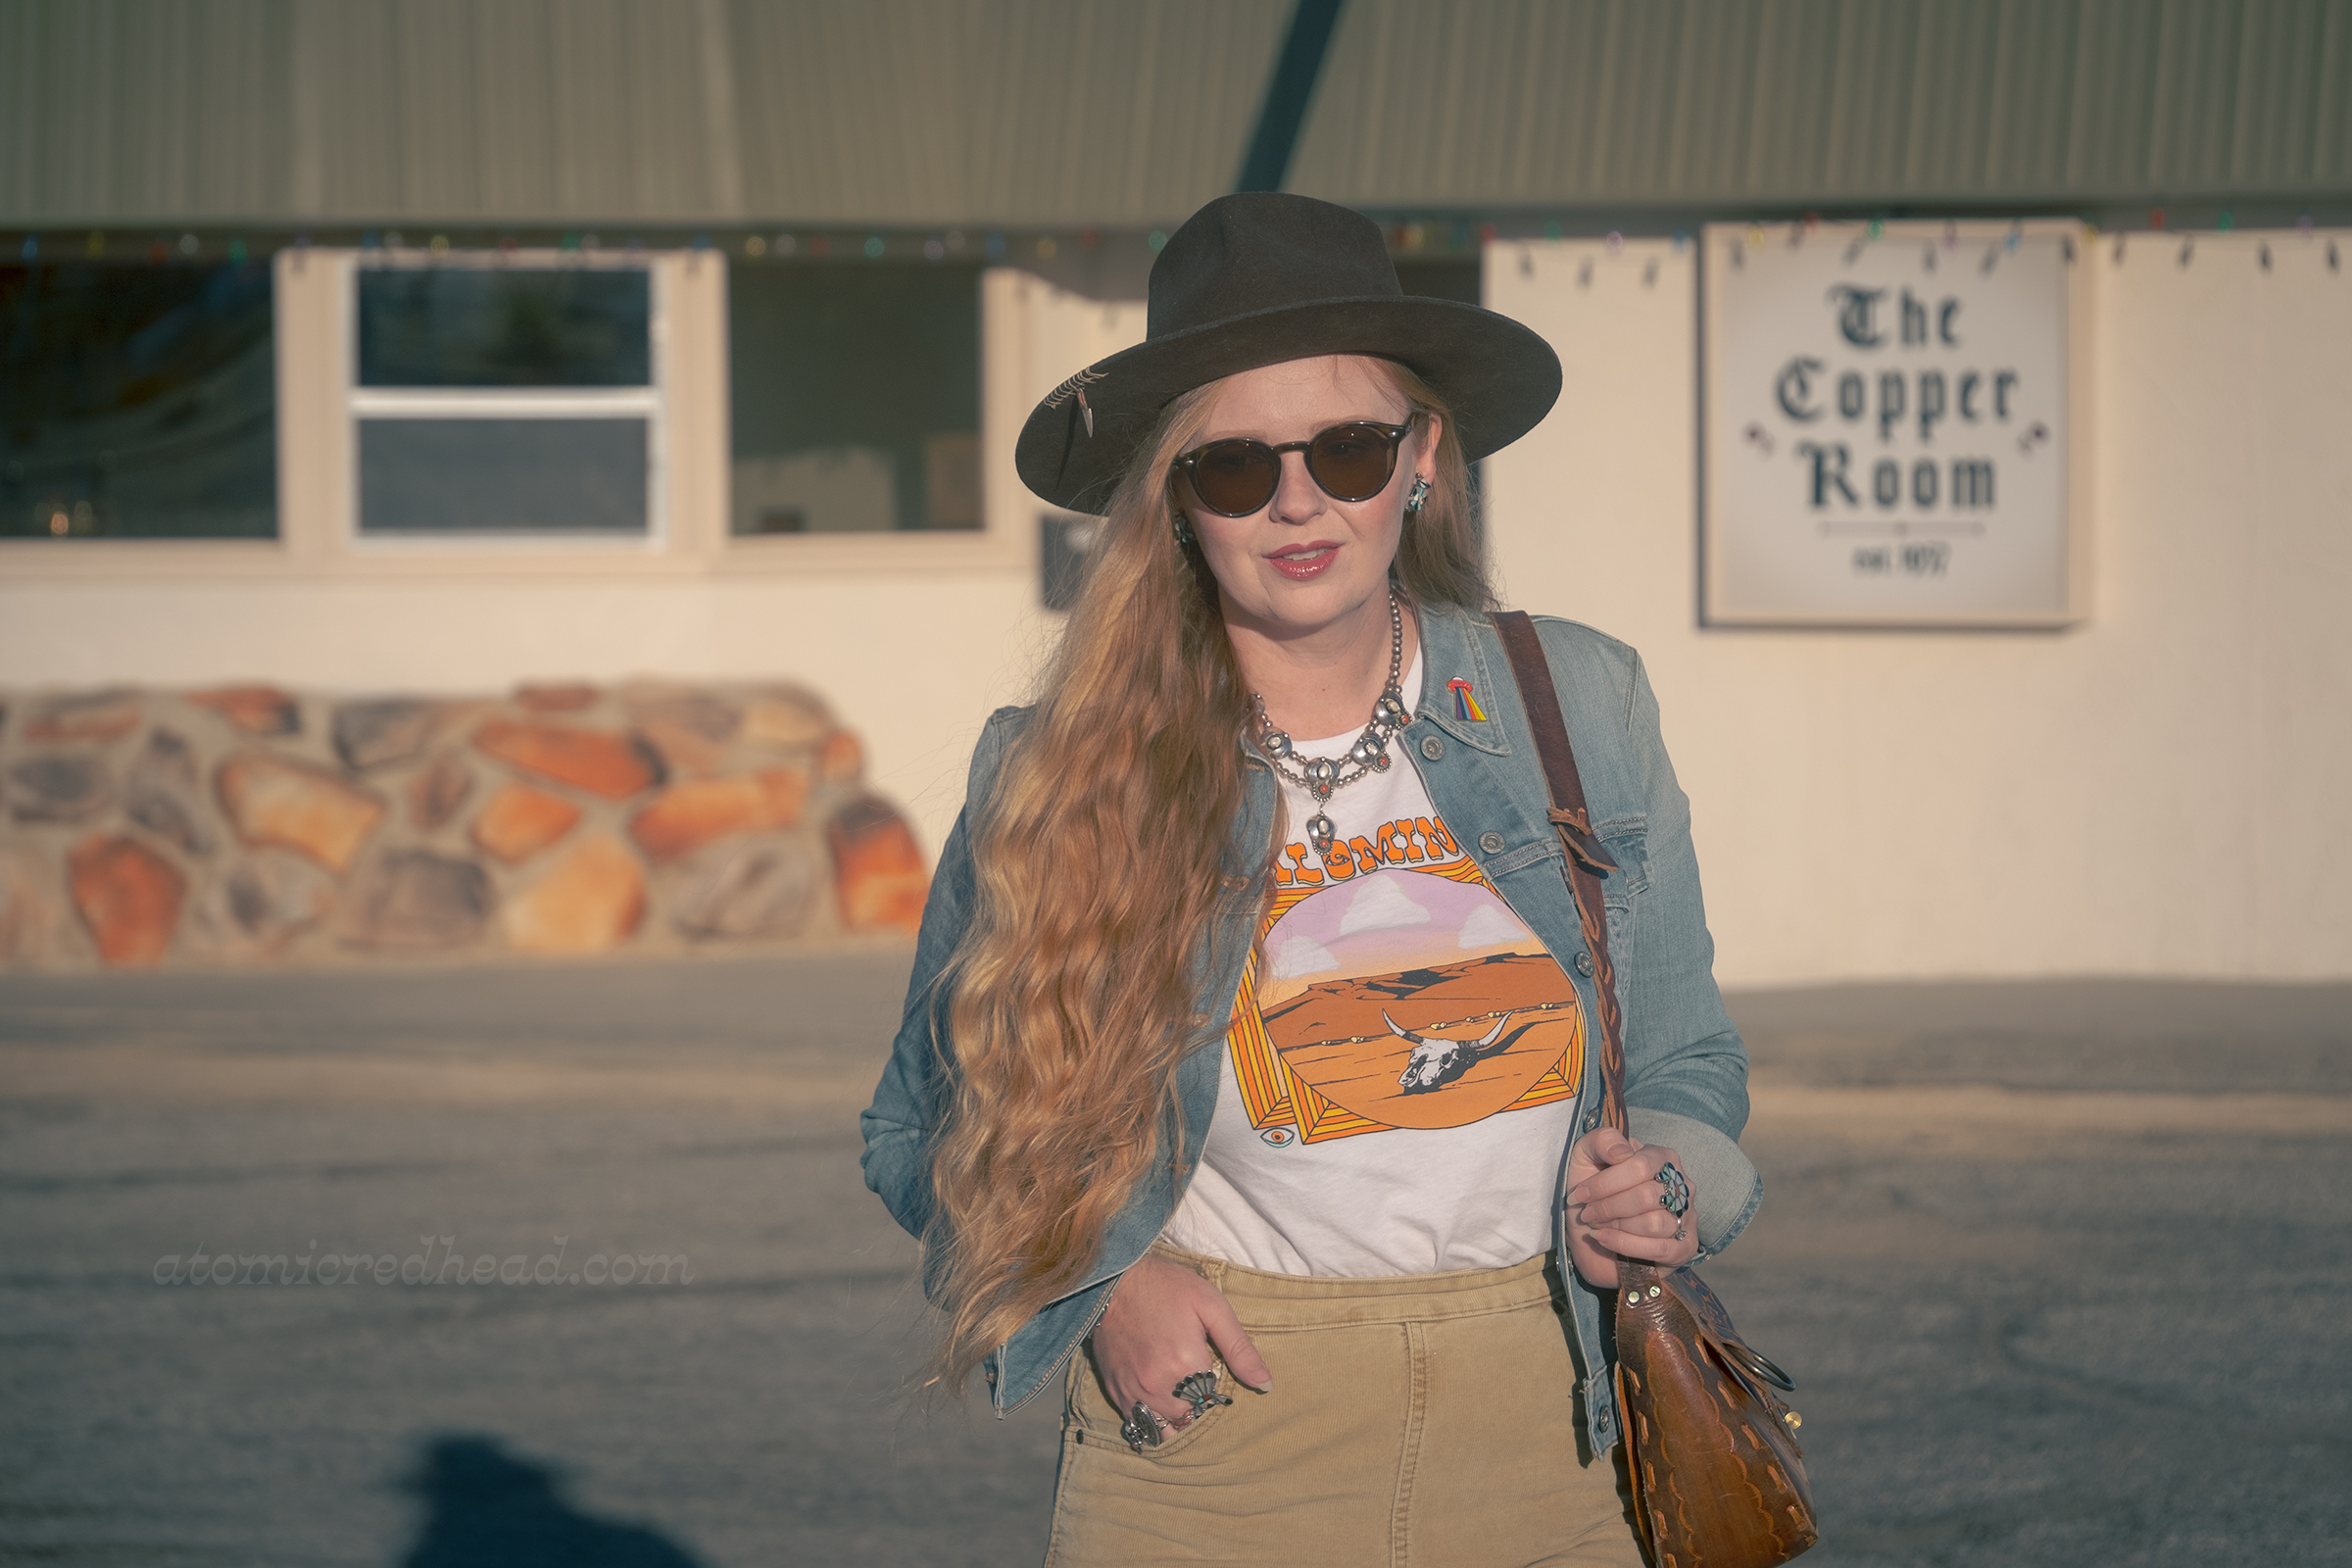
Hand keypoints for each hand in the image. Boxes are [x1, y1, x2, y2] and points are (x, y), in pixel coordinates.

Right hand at [1088, 1254, 1271, 1432]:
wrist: (1112, 1280)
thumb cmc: (1166, 1287)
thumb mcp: (1211, 1306)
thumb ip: (1239, 1348)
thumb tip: (1265, 1384)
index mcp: (1186, 1364)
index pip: (1215, 1398)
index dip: (1216, 1384)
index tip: (1209, 1363)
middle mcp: (1159, 1386)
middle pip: (1193, 1415)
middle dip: (1198, 1401)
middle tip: (1193, 1374)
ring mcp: (1135, 1392)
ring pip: (1168, 1427)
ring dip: (1178, 1415)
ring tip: (1178, 1389)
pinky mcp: (1117, 1392)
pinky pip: (1140, 1425)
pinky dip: (1154, 1419)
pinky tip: (1159, 1400)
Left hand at [1564, 1127, 1699, 1286]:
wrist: (1590, 1233)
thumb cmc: (1594, 1191)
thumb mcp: (1587, 1157)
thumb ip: (1602, 1141)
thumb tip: (1623, 1152)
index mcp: (1661, 1157)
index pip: (1640, 1167)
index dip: (1606, 1183)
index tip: (1580, 1194)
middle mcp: (1681, 1185)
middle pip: (1646, 1196)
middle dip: (1609, 1207)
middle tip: (1587, 1214)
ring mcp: (1687, 1216)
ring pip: (1654, 1223)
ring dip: (1617, 1226)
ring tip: (1597, 1225)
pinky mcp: (1684, 1246)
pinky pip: (1660, 1248)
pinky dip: (1627, 1244)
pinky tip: (1606, 1240)